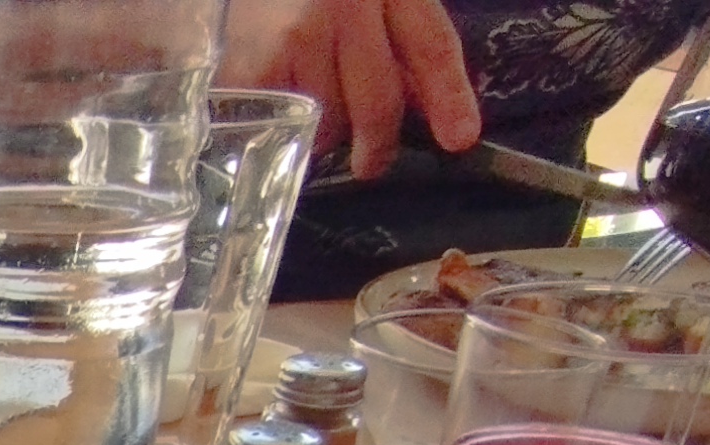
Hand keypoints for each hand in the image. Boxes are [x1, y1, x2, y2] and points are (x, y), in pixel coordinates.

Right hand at [223, 0, 482, 180]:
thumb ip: (400, 41)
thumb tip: (426, 107)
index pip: (430, 47)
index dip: (449, 98)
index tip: (459, 140)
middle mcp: (344, 6)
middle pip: (378, 99)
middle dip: (378, 143)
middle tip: (371, 164)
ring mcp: (295, 36)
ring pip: (325, 118)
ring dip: (323, 130)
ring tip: (310, 112)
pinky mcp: (251, 61)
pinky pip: (277, 120)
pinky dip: (278, 126)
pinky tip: (276, 109)